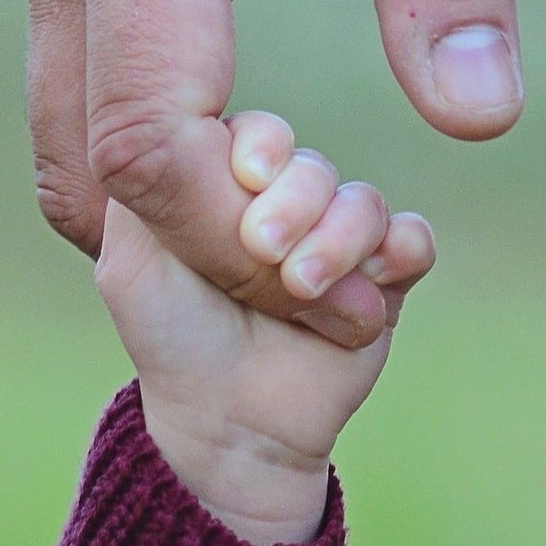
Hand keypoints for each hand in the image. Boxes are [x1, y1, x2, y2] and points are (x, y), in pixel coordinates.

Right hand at [25, 0, 518, 349]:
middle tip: (342, 294)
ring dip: (176, 227)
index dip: (243, 247)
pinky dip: (160, 171)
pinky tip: (265, 181)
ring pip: (73, 147)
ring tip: (314, 246)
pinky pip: (92, 96)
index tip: (358, 286)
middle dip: (206, 263)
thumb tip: (476, 118)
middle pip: (89, 174)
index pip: (150, 145)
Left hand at [96, 111, 436, 545]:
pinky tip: (373, 281)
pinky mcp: (387, 284)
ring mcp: (342, 245)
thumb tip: (179, 120)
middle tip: (265, 250)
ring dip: (339, 239)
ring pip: (364, 201)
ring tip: (304, 287)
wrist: (228, 425)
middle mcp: (291, 209)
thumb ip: (143, 185)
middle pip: (314, 166)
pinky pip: (414, 240)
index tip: (246, 178)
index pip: (260, 134)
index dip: (260, 148)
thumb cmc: (172, 340)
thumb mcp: (130, 260)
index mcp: (231, 192)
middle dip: (296, 202)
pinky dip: (400, 250)